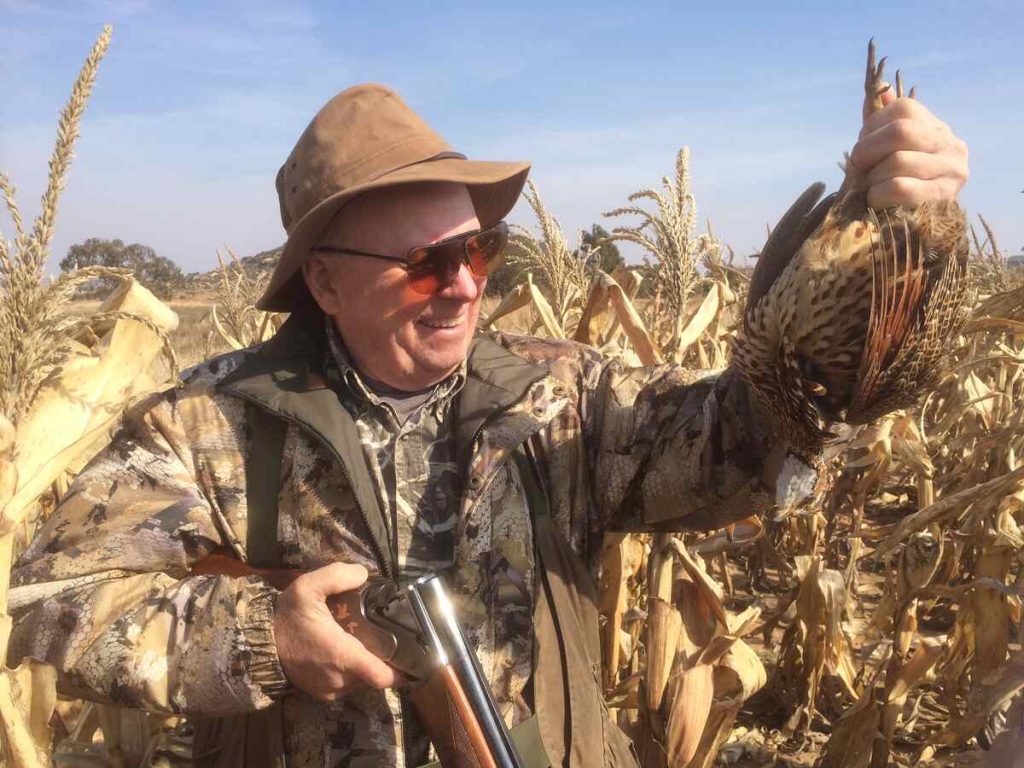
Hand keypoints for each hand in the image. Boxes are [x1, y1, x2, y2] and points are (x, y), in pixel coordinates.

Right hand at [273, 562, 399, 701]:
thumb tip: (363, 573)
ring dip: (366, 668)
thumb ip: (337, 576)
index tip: (412, 658)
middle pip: (375, 678)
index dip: (400, 671)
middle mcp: (339, 680)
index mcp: (342, 656)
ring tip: (368, 645)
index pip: (381, 677)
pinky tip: (348, 654)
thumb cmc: (285, 617)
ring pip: (361, 683)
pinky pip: (346, 687)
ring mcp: (329, 690)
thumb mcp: (308, 586)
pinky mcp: (320, 695)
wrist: (256, 644)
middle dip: (384, 662)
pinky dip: (351, 674)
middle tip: (389, 640)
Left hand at [849, 82, 968, 208]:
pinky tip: (876, 201)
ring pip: (898, 162)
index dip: (871, 128)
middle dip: (866, 151)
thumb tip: (879, 88)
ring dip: (871, 179)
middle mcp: (950, 144)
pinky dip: (877, 195)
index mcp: (935, 127)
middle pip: (900, 131)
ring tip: (870, 188)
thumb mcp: (889, 150)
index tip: (863, 149)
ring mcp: (952, 171)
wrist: (923, 225)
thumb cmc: (898, 183)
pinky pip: (899, 188)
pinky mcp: (944, 199)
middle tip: (857, 169)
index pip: (901, 109)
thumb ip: (881, 122)